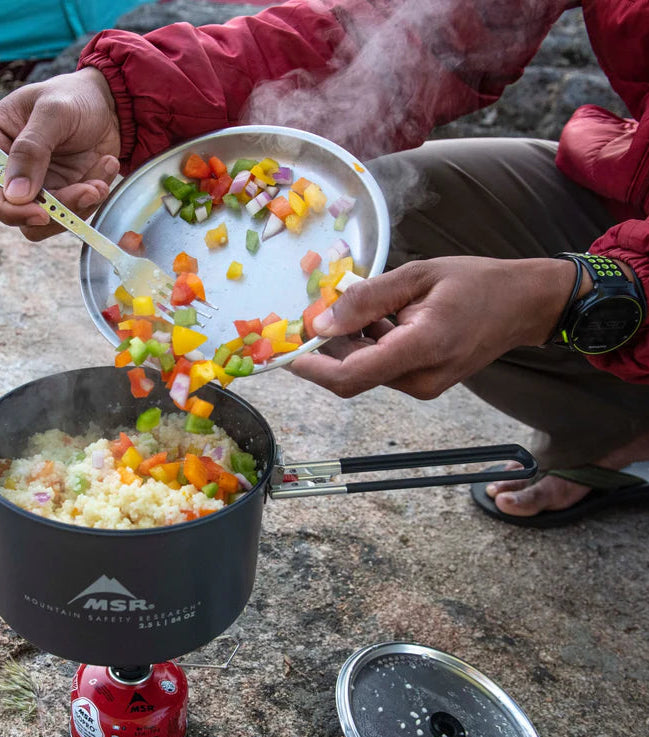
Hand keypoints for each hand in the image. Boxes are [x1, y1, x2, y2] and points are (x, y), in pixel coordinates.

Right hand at [0, 67, 121, 239]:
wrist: (107, 105)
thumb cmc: (73, 96)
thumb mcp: (53, 112)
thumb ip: (31, 149)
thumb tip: (16, 195)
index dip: (5, 209)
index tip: (41, 213)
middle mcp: (5, 168)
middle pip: (15, 212)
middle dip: (57, 208)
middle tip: (91, 190)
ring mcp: (33, 186)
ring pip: (45, 221)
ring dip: (79, 204)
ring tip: (103, 171)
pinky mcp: (59, 195)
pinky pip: (71, 213)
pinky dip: (93, 196)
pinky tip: (106, 166)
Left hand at [287, 256, 577, 398]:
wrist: (524, 305)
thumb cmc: (476, 283)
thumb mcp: (417, 276)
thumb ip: (367, 300)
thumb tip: (321, 323)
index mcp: (422, 349)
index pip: (351, 376)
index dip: (312, 368)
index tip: (287, 352)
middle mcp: (421, 379)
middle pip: (353, 373)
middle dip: (329, 347)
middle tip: (323, 308)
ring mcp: (424, 386)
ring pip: (366, 370)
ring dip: (351, 342)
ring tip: (367, 304)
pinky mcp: (425, 383)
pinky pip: (383, 368)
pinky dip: (370, 345)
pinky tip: (383, 316)